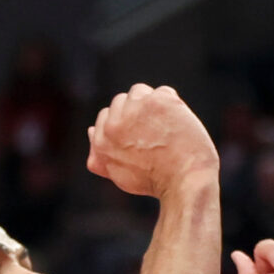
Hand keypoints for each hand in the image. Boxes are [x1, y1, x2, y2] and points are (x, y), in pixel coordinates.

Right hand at [85, 83, 218, 198]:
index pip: (106, 115)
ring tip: (166, 124)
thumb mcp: (120, 175)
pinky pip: (163, 92)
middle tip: (156, 130)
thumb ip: (101, 155)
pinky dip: (172, 104)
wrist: (184, 179)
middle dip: (137, 111)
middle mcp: (113, 124)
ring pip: (139, 92)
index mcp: (100, 141)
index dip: (126, 122)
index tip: (142, 133)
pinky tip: (178, 123)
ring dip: (152, 103)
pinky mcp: (157, 101)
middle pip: (121, 101)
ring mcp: (135, 110)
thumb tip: (90, 131)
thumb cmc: (155, 181)